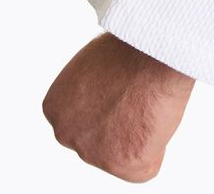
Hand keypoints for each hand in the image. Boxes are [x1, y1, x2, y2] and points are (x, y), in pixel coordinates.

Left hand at [42, 32, 194, 181]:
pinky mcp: (120, 164)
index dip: (116, 102)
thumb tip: (109, 96)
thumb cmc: (133, 46)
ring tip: (149, 100)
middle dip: (124, 122)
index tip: (126, 85)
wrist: (154, 51)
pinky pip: (146, 167)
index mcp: (56, 106)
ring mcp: (91, 152)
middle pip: (103, 139)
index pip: (88, 119)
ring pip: (126, 152)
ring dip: (142, 132)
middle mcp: (65, 132)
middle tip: (140, 94)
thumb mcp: (97, 62)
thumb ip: (91, 88)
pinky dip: (158, 147)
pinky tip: (157, 118)